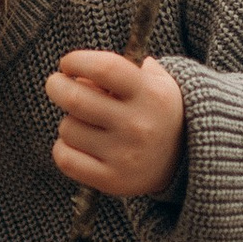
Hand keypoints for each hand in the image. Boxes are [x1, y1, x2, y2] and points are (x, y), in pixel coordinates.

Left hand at [47, 48, 186, 202]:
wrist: (186, 158)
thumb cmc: (157, 110)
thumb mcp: (153, 81)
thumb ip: (120, 68)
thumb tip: (78, 77)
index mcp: (150, 94)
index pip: (104, 68)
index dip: (77, 61)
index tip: (68, 64)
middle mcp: (138, 125)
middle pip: (75, 98)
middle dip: (56, 86)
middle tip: (57, 85)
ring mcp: (124, 155)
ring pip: (68, 128)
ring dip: (69, 121)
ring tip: (86, 123)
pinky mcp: (112, 180)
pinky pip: (66, 159)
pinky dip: (63, 148)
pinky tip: (76, 143)